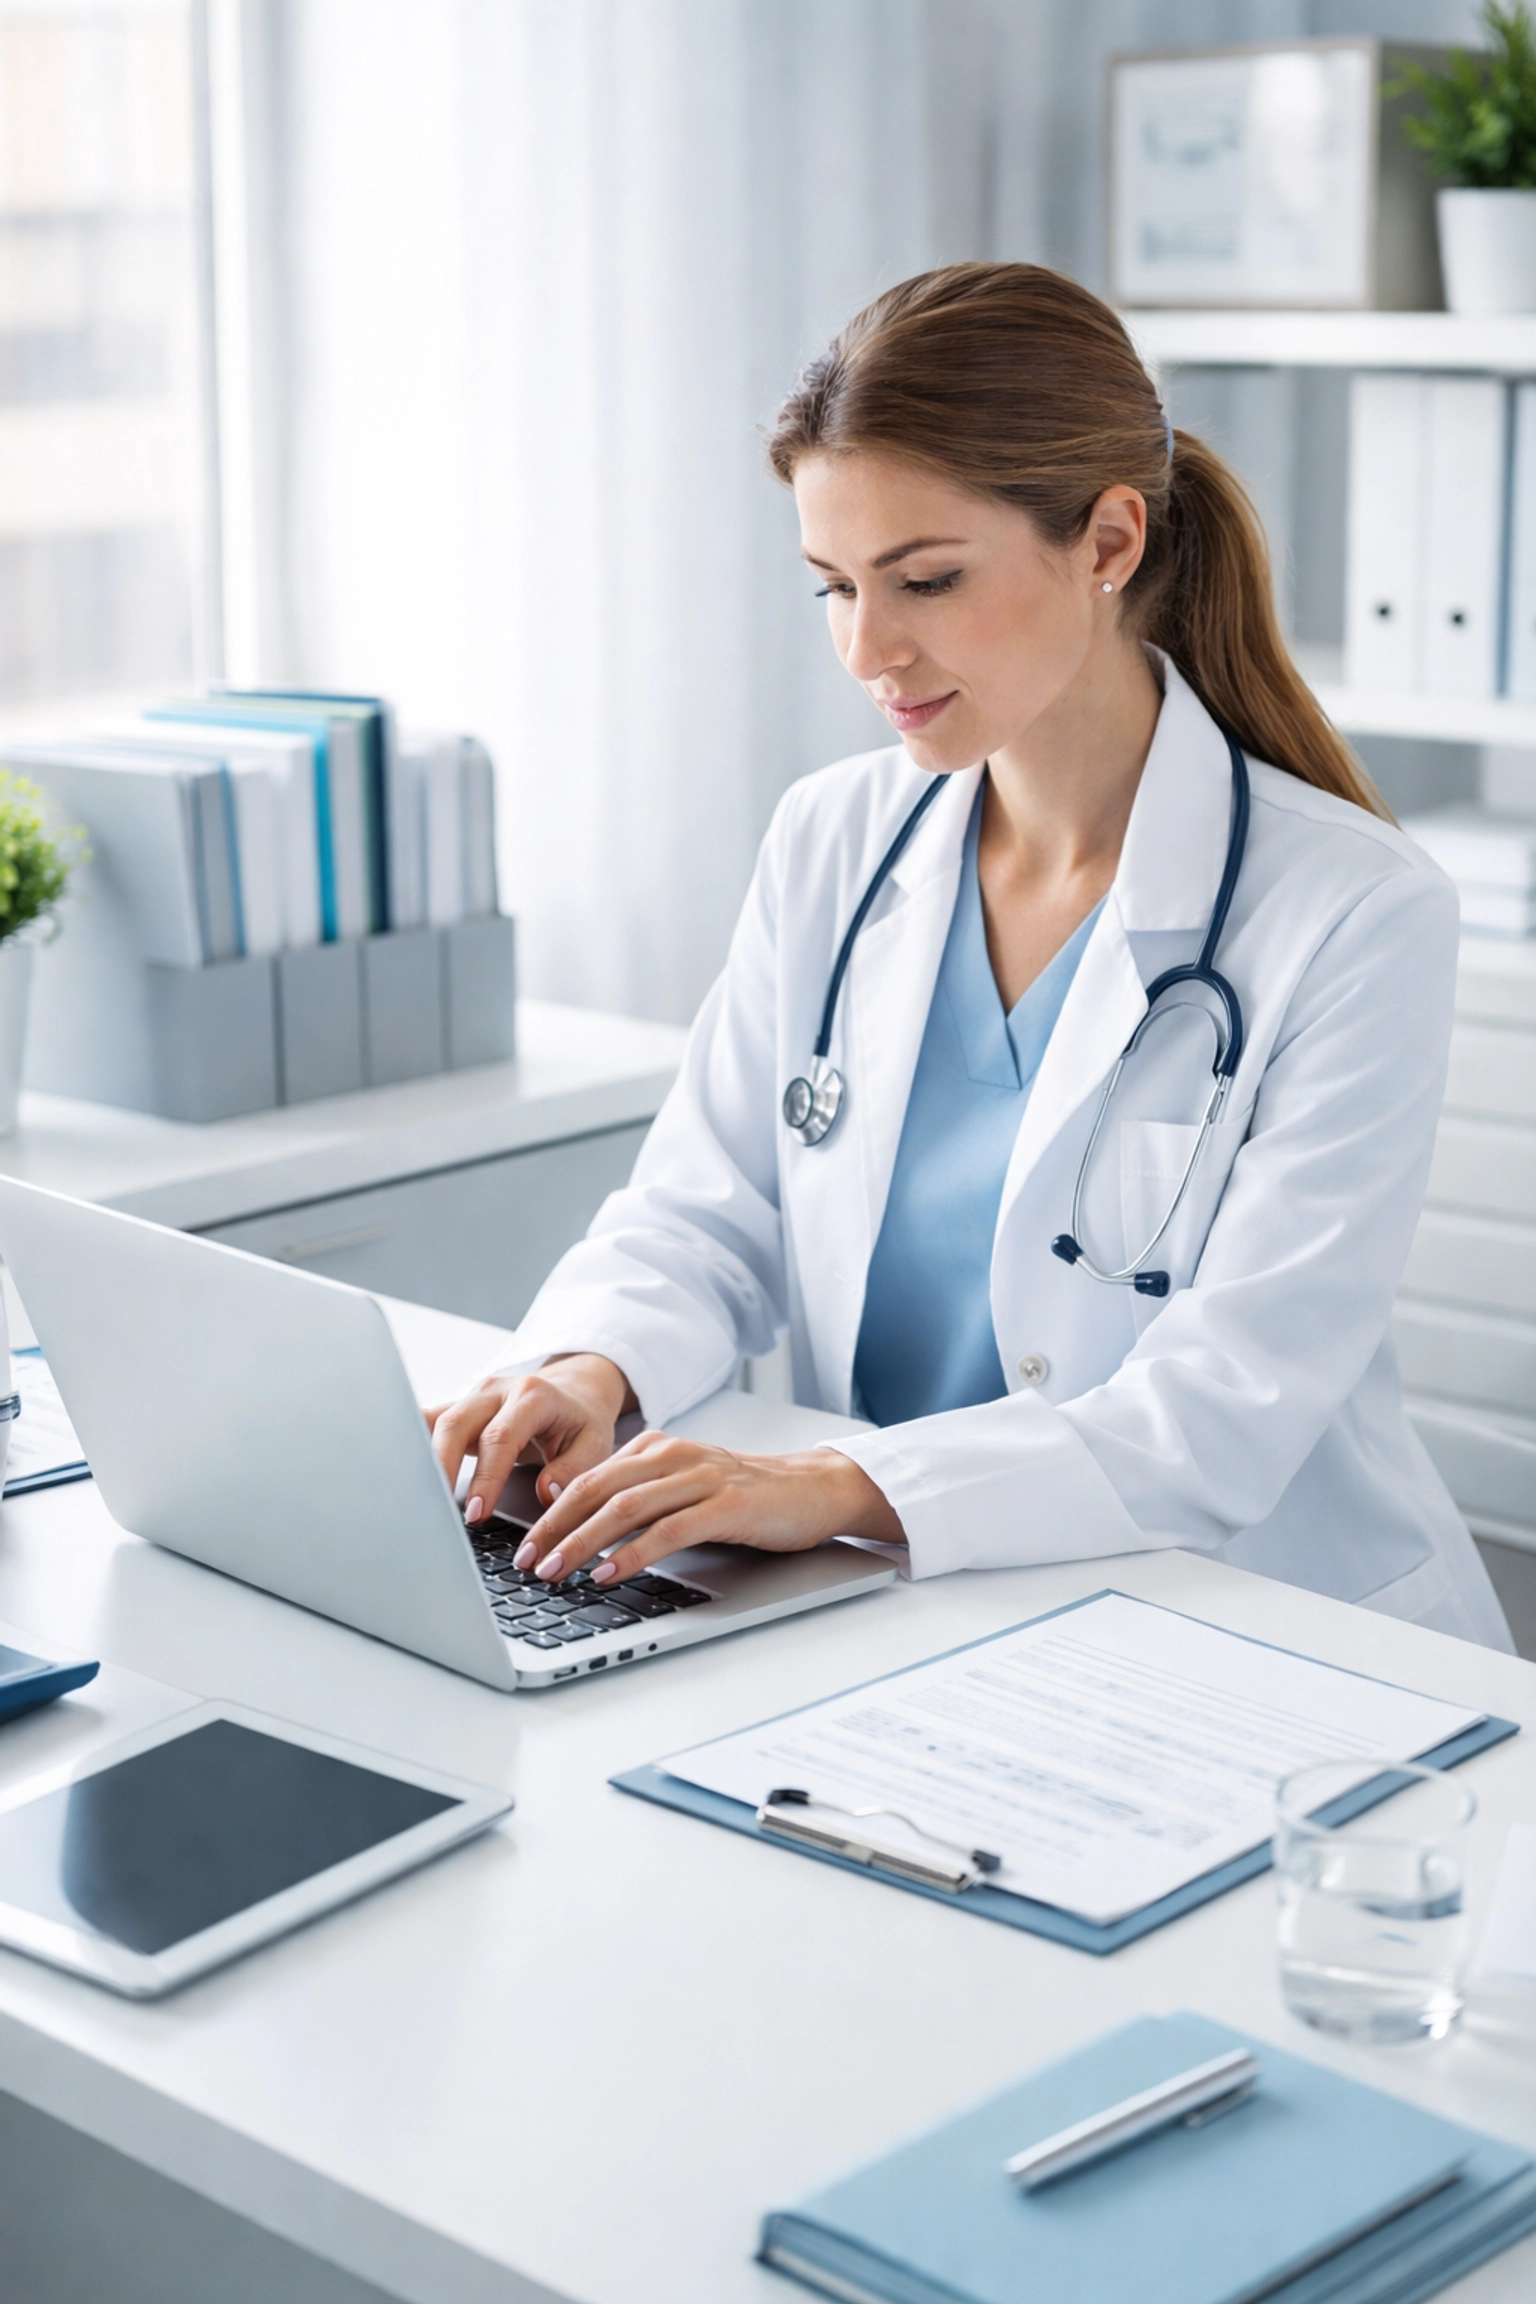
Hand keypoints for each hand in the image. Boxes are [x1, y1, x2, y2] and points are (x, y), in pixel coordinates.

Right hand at [426, 1354, 636, 1526]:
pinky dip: (412, 1443)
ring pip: (436, 1422)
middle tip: (440, 1512)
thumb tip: (544, 1494)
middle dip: (443, 1470)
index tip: (476, 1513)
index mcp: (533, 1397)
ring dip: (423, 1460)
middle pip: (456, 1424)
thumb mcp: (594, 1445)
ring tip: (416, 1499)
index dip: (485, 1477)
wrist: (574, 1391)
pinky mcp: (459, 1407)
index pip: (501, 1438)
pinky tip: (399, 1469)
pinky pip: (428, 1421)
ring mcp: (473, 1396)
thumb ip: (572, 1470)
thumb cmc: (581, 1422)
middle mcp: (497, 1391)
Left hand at [509, 1430, 903, 1586]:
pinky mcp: (727, 1504)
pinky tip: (609, 1573)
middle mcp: (674, 1455)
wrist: (814, 1488)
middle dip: (554, 1528)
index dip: (549, 1512)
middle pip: (597, 1489)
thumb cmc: (747, 1496)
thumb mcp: (684, 1486)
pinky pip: (668, 1530)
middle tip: (526, 1561)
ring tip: (555, 1571)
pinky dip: (632, 1553)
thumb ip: (641, 1497)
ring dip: (583, 1543)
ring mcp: (701, 1478)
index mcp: (657, 1447)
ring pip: (626, 1508)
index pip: (588, 1477)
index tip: (522, 1545)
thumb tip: (581, 1533)